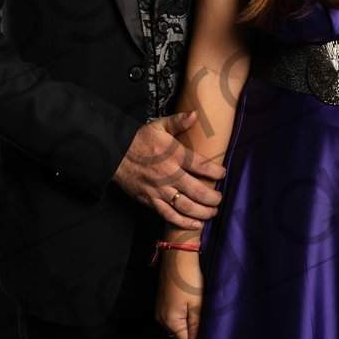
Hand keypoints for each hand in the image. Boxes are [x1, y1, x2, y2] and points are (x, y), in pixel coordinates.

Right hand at [113, 110, 225, 229]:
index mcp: (174, 155)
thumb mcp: (159, 126)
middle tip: (220, 198)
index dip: (216, 172)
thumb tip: (196, 114)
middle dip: (213, 198)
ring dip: (203, 212)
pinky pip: (169, 215)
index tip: (223, 174)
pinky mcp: (150, 201)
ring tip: (212, 212)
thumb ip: (179, 121)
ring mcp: (159, 190)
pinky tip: (196, 224)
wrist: (115, 155)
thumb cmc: (140, 140)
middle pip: (197, 191)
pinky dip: (184, 222)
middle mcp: (169, 175)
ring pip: (186, 206)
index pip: (202, 165)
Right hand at [155, 248, 203, 338]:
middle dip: (192, 331)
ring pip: (176, 323)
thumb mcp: (197, 304)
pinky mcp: (161, 300)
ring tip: (200, 311)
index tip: (210, 332)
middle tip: (207, 321)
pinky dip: (182, 313)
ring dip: (187, 321)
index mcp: (169, 322)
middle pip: (179, 333)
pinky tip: (191, 304)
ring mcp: (160, 308)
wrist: (178, 255)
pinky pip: (173, 314)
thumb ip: (196, 326)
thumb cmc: (189, 280)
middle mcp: (160, 318)